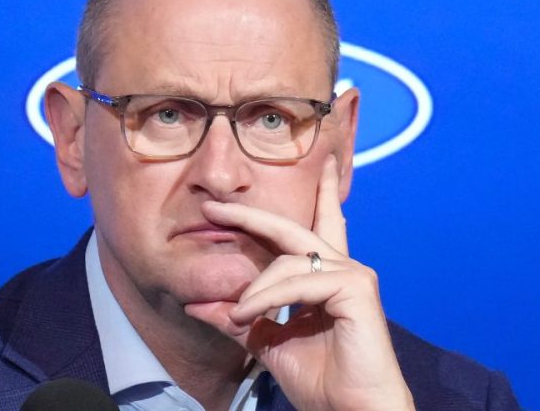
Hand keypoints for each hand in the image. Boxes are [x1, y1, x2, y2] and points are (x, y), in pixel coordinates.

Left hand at [201, 156, 413, 410]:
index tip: (314, 171)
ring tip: (234, 314)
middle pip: (292, 228)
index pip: (317, 227)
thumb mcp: (265, 342)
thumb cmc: (319, 381)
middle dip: (250, 216)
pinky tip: (246, 314)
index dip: (315, 197)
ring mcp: (352, 275)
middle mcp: (342, 269)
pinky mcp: (356, 289)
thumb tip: (194, 304)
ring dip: (253, 290)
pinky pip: (298, 282)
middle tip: (213, 208)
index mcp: (325, 278)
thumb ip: (237, 319)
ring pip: (286, 262)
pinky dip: (266, 297)